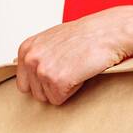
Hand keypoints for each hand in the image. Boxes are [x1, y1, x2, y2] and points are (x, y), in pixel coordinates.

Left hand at [15, 7, 132, 105]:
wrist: (108, 32)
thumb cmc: (86, 35)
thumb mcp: (52, 39)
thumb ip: (38, 55)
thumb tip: (31, 74)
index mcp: (26, 48)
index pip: (24, 83)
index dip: (43, 81)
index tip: (58, 70)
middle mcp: (30, 58)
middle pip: (35, 93)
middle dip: (52, 87)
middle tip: (69, 69)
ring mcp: (42, 70)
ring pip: (47, 98)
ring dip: (63, 88)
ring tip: (75, 68)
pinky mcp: (57, 81)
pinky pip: (60, 100)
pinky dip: (73, 91)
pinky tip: (80, 73)